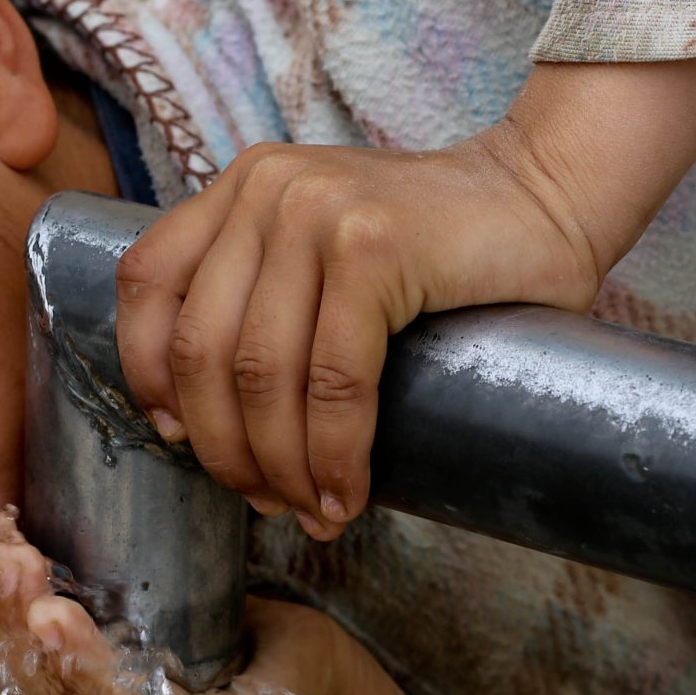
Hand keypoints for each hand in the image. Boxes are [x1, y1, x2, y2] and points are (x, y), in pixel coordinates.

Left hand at [113, 53, 695, 538]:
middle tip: (264, 501)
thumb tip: (196, 420)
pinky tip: (346, 493)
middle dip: (224, 448)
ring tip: (309, 508)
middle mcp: (267, 189)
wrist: (548, 195)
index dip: (147, 377)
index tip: (179, 440)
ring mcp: (318, 212)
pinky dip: (334, 454)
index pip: (148, 283)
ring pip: (261, 374)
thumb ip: (264, 292)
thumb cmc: (441, 247)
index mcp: (243, 186)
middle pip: (200, 349)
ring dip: (280, 466)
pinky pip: (333, 380)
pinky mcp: (374, 247)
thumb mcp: (325, 247)